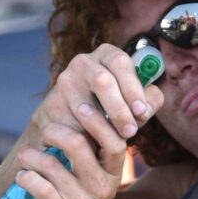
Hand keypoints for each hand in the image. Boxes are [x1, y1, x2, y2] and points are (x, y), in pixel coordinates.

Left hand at [12, 114, 129, 198]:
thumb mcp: (95, 184)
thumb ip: (89, 157)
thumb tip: (73, 117)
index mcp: (112, 175)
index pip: (115, 140)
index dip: (98, 120)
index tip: (81, 106)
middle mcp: (101, 188)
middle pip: (80, 146)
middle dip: (56, 132)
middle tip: (45, 132)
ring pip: (51, 165)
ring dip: (31, 156)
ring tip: (26, 157)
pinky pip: (39, 186)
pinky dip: (25, 177)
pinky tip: (23, 178)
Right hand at [31, 44, 167, 161]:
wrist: (69, 126)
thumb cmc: (111, 110)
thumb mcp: (132, 102)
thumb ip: (148, 101)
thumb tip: (146, 107)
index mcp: (106, 55)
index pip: (120, 62)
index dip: (133, 87)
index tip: (141, 111)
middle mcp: (83, 62)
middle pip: (102, 81)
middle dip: (120, 109)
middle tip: (131, 131)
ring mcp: (64, 82)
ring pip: (85, 104)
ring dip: (104, 125)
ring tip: (118, 140)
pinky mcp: (50, 105)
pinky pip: (69, 122)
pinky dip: (85, 135)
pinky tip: (95, 143)